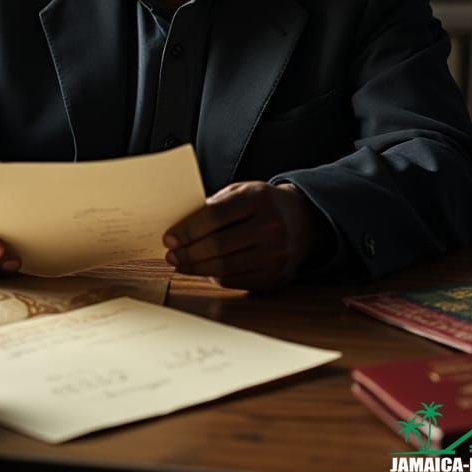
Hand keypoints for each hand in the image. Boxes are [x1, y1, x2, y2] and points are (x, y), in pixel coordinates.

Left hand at [162, 181, 327, 291]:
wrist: (303, 220)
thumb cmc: (262, 204)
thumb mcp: (241, 191)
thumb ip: (214, 205)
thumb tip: (179, 228)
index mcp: (258, 199)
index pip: (214, 216)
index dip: (187, 230)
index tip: (169, 238)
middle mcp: (271, 227)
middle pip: (218, 245)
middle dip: (188, 253)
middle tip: (171, 255)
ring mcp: (276, 255)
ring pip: (225, 267)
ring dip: (196, 268)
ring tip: (181, 264)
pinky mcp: (276, 277)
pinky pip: (236, 280)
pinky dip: (215, 276)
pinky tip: (204, 270)